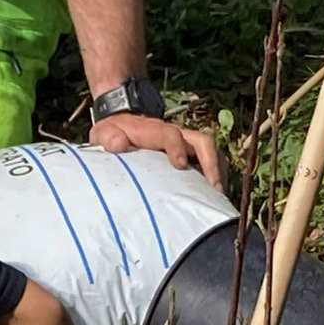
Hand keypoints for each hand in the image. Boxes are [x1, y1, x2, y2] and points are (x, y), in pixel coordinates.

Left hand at [89, 111, 223, 187]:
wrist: (123, 124)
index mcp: (155, 131)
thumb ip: (108, 137)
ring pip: (211, 153)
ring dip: (218, 173)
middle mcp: (177, 135)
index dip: (177, 147)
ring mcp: (186, 145)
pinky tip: (213, 199)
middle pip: (203, 142)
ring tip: (219, 199)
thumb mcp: (104, 133)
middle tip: (215, 190)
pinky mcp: (190, 155)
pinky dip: (216, 177)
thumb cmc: (114, 134)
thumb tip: (118, 144)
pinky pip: (210, 162)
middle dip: (211, 164)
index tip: (180, 165)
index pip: (171, 135)